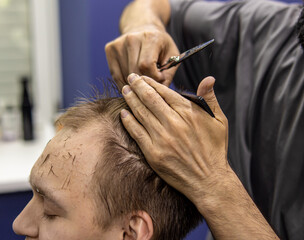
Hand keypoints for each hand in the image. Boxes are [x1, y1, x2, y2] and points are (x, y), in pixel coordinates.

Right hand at [105, 26, 178, 89]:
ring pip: (124, 76)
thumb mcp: (172, 55)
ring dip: (134, 84)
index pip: (146, 66)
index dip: (154, 78)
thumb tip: (160, 91)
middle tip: (151, 81)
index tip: (160, 78)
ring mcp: (118, 44)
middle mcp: (131, 38)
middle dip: (144, 83)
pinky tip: (133, 80)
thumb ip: (168, 74)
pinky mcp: (110, 49)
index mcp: (150, 37)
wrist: (142, 27)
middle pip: (134, 72)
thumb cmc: (160, 44)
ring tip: (143, 78)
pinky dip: (124, 83)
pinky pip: (116, 76)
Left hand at [120, 74, 228, 203]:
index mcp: (188, 113)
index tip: (143, 78)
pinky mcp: (153, 153)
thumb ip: (210, 99)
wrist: (208, 180)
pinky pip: (137, 132)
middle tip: (129, 78)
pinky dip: (128, 121)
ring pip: (141, 113)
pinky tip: (123, 113)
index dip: (151, 82)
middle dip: (137, 85)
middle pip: (149, 99)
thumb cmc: (214, 150)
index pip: (164, 92)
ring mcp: (162, 138)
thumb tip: (209, 78)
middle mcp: (173, 123)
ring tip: (124, 91)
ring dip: (130, 99)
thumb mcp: (219, 121)